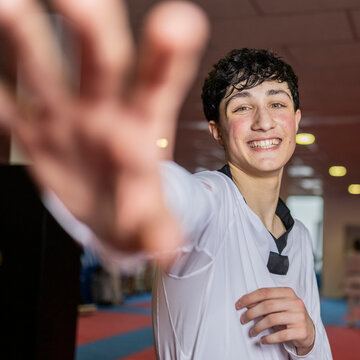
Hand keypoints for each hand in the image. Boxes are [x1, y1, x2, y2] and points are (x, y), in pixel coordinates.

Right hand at [0, 0, 208, 254]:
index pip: (158, 83)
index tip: (178, 19)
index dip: (168, 54)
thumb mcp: (151, 221)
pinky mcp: (32, 133)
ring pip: (42, 66)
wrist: (111, 212)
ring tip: (8, 2)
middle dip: (90, 27)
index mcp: (141, 126)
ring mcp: (63, 117)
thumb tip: (168, 252)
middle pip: (100, 60)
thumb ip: (158, 230)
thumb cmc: (137, 208)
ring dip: (24, 34)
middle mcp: (102, 109)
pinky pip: (4, 104)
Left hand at [236, 287, 315, 354]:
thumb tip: (246, 303)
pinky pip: (280, 335)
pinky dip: (268, 338)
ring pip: (272, 320)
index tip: (239, 305)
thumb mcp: (279, 306)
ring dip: (257, 327)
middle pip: (267, 306)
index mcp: (288, 293)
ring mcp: (299, 317)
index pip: (265, 292)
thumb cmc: (290, 316)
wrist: (308, 330)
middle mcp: (295, 303)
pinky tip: (263, 340)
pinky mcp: (300, 331)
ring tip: (252, 332)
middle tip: (243, 320)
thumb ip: (265, 302)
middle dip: (251, 313)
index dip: (249, 298)